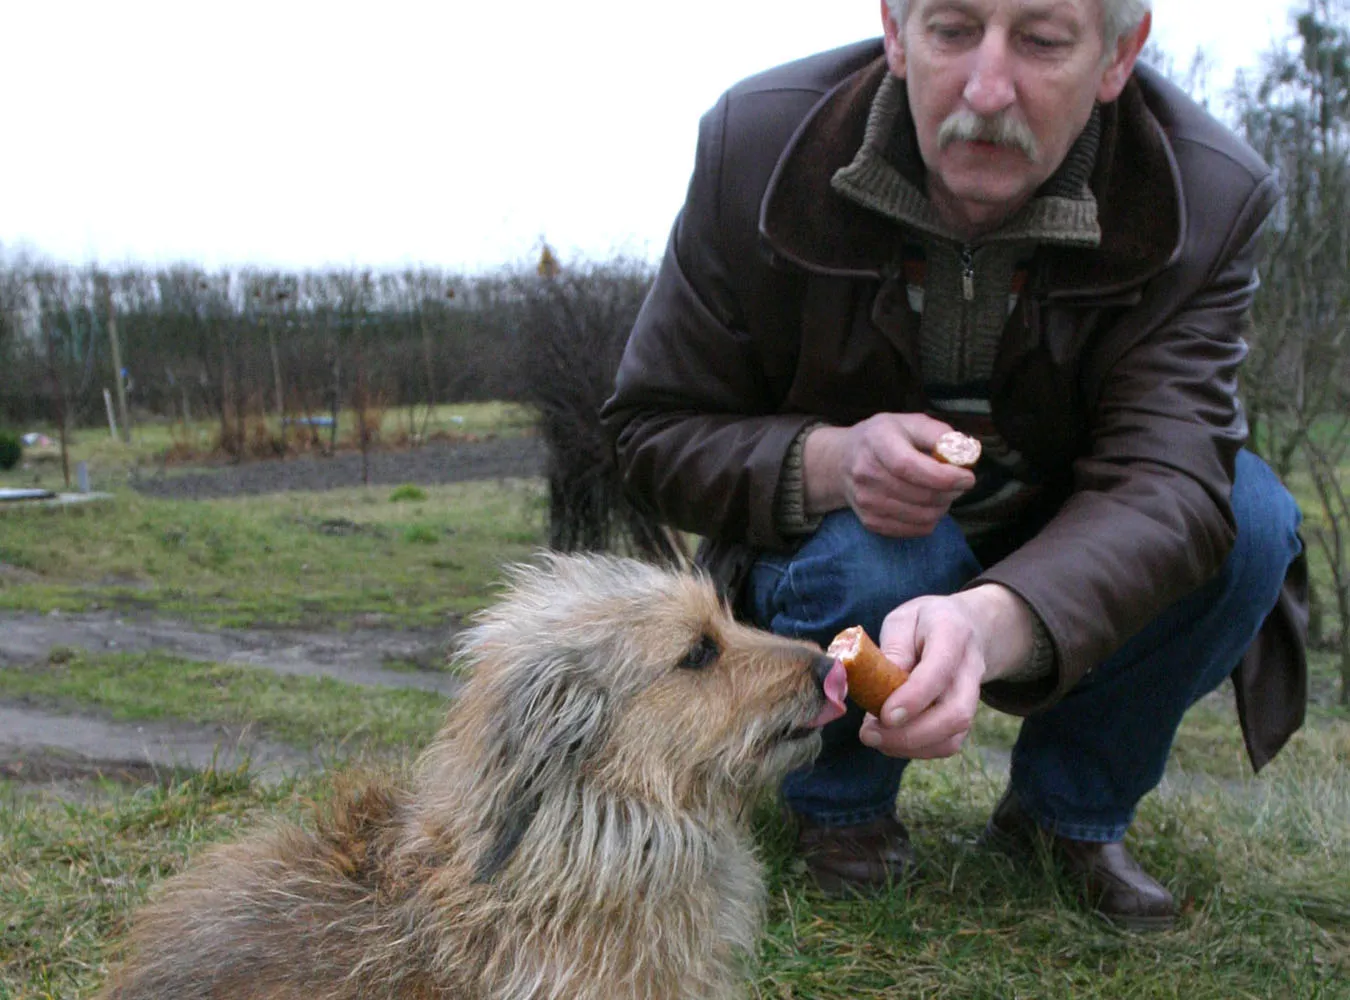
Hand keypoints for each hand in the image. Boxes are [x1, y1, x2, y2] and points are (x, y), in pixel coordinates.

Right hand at [803, 414, 975, 536]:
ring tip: (943, 492)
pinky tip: (928, 504)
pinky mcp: (871, 522)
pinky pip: (915, 530)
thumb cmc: (885, 438)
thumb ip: (938, 434)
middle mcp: (866, 473)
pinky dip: (931, 519)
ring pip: (922, 516)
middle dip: (951, 491)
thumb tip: (963, 456)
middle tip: (960, 483)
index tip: (967, 477)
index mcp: (877, 441)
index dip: (943, 476)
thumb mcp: (910, 423)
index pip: (909, 466)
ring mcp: (866, 501)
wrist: (842, 461)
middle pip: (920, 495)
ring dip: (943, 506)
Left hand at [857, 585, 1035, 758]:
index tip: (884, 716)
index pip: (940, 671)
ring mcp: (972, 696)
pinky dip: (916, 750)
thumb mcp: (903, 620)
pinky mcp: (965, 717)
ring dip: (910, 746)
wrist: (966, 626)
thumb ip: (893, 648)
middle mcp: (970, 669)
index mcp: (953, 634)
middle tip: (870, 734)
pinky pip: (947, 744)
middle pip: (955, 714)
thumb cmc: (925, 624)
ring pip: (952, 737)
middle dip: (911, 734)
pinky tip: (890, 740)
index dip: (914, 698)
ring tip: (874, 737)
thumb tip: (878, 684)